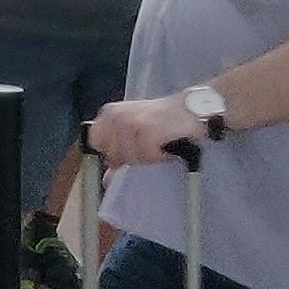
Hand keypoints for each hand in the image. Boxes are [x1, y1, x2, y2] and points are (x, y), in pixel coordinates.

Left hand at [87, 94, 207, 169]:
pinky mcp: (146, 130)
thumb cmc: (164, 121)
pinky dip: (159, 156)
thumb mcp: (136, 132)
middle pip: (112, 154)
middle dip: (131, 156)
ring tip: (159, 144)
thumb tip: (107, 179)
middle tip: (148, 145)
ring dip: (148, 156)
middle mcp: (116, 116)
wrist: (192, 109)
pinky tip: (166, 145)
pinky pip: (146, 156)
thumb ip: (118, 153)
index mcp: (109, 114)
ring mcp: (130, 122)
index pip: (96, 143)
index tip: (127, 151)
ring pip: (129, 158)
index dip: (111, 152)